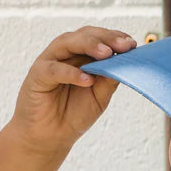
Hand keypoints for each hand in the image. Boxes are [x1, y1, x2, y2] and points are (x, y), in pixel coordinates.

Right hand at [9, 27, 135, 153]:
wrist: (51, 135)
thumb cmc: (75, 112)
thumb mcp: (100, 96)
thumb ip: (109, 80)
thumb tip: (126, 64)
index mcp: (82, 56)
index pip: (99, 38)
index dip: (115, 38)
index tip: (133, 44)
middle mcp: (66, 53)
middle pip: (84, 35)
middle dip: (106, 38)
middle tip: (124, 45)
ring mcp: (50, 62)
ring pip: (67, 43)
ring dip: (89, 46)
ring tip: (107, 54)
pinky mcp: (37, 75)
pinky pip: (54, 69)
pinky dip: (71, 73)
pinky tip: (87, 79)